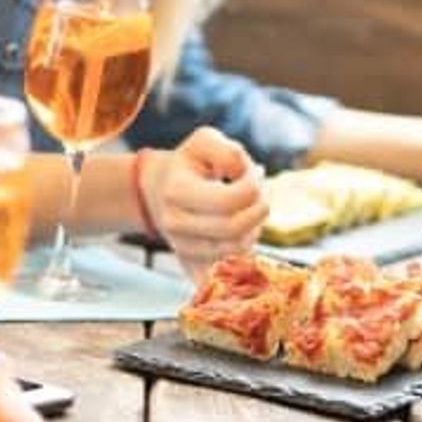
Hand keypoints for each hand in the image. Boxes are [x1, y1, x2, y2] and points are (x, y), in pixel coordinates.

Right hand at [144, 130, 265, 274]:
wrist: (161, 190)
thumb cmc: (190, 164)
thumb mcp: (206, 142)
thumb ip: (229, 152)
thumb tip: (248, 174)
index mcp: (175, 191)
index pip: (229, 202)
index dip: (253, 187)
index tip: (254, 175)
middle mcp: (174, 225)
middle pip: (235, 230)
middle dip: (259, 209)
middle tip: (260, 194)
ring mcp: (182, 250)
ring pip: (237, 252)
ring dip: (255, 229)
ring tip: (250, 210)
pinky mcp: (191, 268)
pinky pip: (224, 279)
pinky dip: (241, 265)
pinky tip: (244, 239)